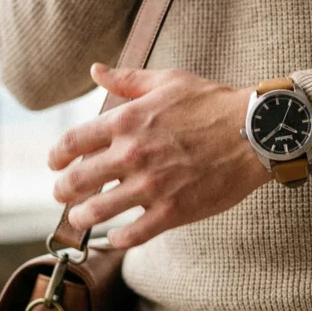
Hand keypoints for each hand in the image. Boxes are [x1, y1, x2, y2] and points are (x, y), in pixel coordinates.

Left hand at [47, 63, 269, 248]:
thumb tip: (96, 71)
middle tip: (63, 195)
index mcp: (126, 121)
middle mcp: (132, 155)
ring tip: (82, 217)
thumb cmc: (214, 103)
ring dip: (82, 217)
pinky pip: (132, 234)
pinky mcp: (172, 211)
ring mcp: (151, 185)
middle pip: (75, 180)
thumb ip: (127, 80)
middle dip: (62, 191)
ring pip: (97, 211)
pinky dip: (117, 239)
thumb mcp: (168, 81)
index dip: (56, 158)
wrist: (255, 131)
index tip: (55, 164)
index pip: (71, 144)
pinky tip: (115, 237)